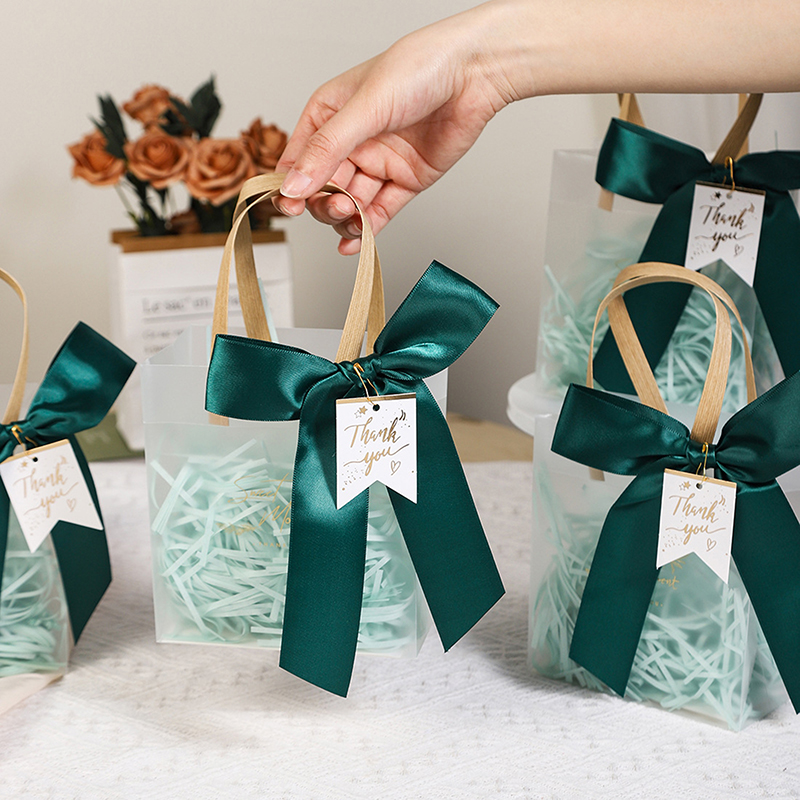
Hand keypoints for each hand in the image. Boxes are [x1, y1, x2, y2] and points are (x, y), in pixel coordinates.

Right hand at [275, 8, 513, 252]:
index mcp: (329, 114)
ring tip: (351, 218)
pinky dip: (367, 230)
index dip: (291, 185)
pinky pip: (379, 212)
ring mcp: (378, 163)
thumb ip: (327, 150)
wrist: (473, 74)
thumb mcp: (364, 108)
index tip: (290, 206)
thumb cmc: (418, 69)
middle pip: (323, 188)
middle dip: (325, 203)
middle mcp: (351, 141)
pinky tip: (354, 244)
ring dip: (346, 218)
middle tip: (337, 206)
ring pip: (351, 204)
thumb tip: (294, 186)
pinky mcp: (404, 180)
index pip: (298, 158)